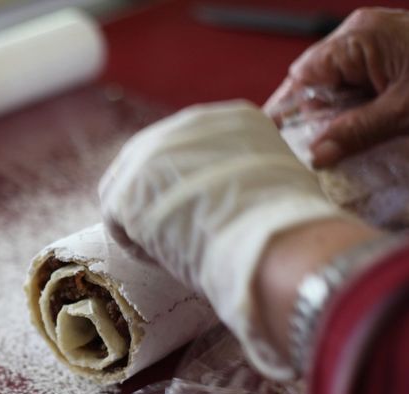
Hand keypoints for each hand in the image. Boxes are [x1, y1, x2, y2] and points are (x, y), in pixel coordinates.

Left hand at [100, 100, 359, 379]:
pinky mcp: (127, 189)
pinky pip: (118, 221)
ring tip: (172, 253)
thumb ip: (254, 175)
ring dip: (145, 223)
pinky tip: (161, 260)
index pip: (189, 148)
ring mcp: (151, 153)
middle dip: (157, 200)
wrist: (276, 243)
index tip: (199, 214)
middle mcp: (186, 124)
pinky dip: (136, 245)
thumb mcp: (282, 181)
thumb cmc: (290, 227)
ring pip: (129, 191)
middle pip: (151, 163)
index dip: (188, 186)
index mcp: (232, 118)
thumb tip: (247, 197)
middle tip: (173, 237)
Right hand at [264, 8, 408, 166]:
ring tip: (344, 143)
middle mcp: (363, 32)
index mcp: (361, 35)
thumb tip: (314, 156)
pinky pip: (357, 83)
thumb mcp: (404, 114)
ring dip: (337, 115)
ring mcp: (378, 42)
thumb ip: (355, 133)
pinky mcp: (391, 55)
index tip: (281, 143)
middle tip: (318, 150)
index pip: (304, 74)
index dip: (291, 110)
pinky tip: (361, 130)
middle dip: (315, 116)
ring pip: (336, 85)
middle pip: (316, 80)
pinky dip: (355, 108)